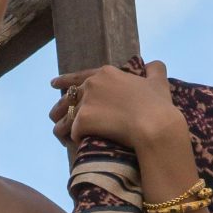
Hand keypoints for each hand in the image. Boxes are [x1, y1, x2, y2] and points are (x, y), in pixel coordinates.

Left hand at [49, 59, 185, 153]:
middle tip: (56, 117)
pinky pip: (72, 134)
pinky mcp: (83, 121)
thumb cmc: (158, 105)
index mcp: (106, 73)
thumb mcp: (159, 81)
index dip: (65, 80)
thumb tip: (153, 65)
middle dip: (60, 108)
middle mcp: (92, 84)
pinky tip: (76, 147)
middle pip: (67, 98)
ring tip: (62, 137)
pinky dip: (74, 141)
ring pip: (63, 117)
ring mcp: (86, 102)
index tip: (54, 84)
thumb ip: (155, 69)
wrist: (154, 125)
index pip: (79, 76)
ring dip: (62, 127)